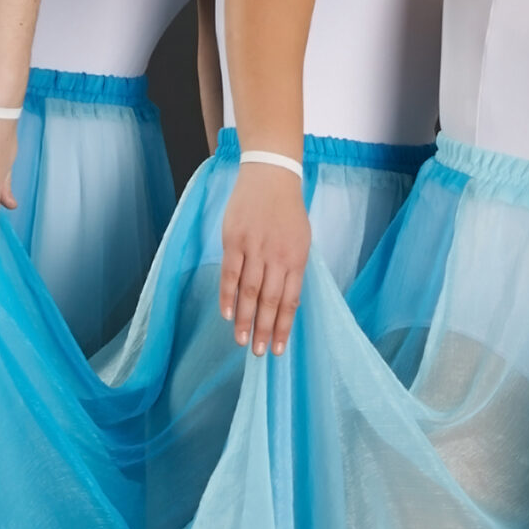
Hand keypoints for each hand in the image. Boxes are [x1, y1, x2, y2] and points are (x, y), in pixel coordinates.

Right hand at [219, 165, 308, 355]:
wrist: (271, 176)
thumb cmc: (287, 211)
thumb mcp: (301, 240)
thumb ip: (293, 270)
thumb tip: (287, 304)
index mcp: (297, 259)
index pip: (290, 301)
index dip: (284, 327)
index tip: (279, 350)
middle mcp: (277, 256)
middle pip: (270, 301)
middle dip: (265, 330)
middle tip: (259, 353)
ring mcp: (254, 248)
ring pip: (250, 291)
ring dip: (245, 319)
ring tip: (242, 342)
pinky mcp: (233, 240)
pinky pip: (230, 273)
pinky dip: (228, 296)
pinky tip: (228, 315)